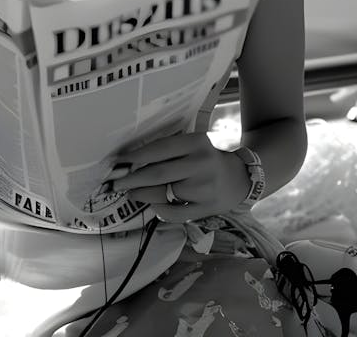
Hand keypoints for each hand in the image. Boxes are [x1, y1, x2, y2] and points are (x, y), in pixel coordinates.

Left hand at [102, 132, 250, 221]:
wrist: (240, 177)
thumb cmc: (208, 158)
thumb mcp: (194, 145)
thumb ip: (170, 150)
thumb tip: (133, 161)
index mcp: (196, 143)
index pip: (160, 150)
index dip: (136, 157)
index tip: (119, 162)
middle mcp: (201, 164)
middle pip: (158, 173)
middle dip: (132, 179)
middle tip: (115, 183)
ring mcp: (205, 188)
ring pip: (165, 194)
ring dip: (143, 194)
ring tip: (131, 192)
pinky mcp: (207, 208)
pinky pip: (176, 213)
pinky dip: (160, 210)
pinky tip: (153, 205)